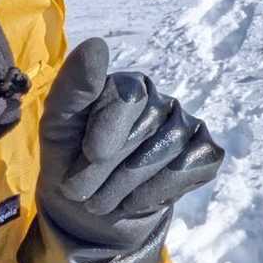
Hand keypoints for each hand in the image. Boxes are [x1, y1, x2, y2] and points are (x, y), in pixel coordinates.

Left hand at [20, 38, 223, 262]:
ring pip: (167, 151)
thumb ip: (74, 87)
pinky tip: (138, 199)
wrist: (90, 218)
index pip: (129, 96)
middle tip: (85, 191)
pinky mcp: (204, 152)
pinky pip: (193, 165)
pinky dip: (159, 189)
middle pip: (145, 128)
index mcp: (127, 85)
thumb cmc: (71, 163)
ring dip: (127, 186)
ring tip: (106, 199)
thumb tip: (97, 45)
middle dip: (108, 169)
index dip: (106, 132)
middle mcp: (161, 100)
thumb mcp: (57, 128)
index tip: (88, 156)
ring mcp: (185, 126)